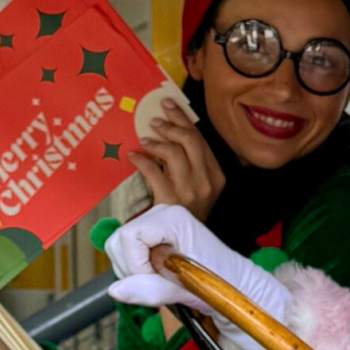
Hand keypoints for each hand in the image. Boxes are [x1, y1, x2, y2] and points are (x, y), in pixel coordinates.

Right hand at [107, 204, 293, 325]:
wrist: (237, 288)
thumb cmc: (221, 285)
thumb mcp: (187, 290)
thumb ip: (150, 289)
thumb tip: (114, 291)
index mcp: (173, 218)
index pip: (129, 236)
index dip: (135, 264)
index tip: (156, 279)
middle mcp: (162, 214)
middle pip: (119, 240)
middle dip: (131, 269)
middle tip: (160, 282)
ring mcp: (155, 225)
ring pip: (117, 248)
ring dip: (131, 272)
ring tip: (162, 281)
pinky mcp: (151, 237)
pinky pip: (124, 254)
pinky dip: (134, 271)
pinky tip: (157, 277)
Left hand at [132, 96, 225, 220]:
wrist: (183, 243)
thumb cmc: (188, 212)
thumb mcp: (199, 187)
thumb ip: (192, 163)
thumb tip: (172, 132)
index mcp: (216, 176)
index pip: (200, 140)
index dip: (183, 119)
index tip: (169, 106)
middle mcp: (206, 182)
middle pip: (190, 140)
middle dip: (171, 125)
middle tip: (155, 120)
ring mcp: (189, 191)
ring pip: (173, 153)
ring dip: (156, 143)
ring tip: (145, 141)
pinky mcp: (170, 200)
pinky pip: (153, 172)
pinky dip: (141, 161)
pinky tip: (134, 156)